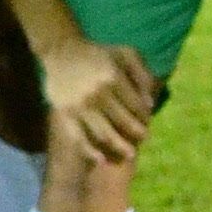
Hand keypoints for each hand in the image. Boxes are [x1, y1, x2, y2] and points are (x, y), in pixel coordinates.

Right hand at [38, 31, 157, 165]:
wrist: (62, 51)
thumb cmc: (97, 53)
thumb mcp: (125, 53)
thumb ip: (142, 74)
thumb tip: (150, 104)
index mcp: (113, 79)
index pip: (136, 106)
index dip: (145, 117)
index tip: (148, 122)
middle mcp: (97, 94)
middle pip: (123, 122)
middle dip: (136, 133)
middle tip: (143, 140)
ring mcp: (80, 107)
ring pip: (104, 133)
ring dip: (119, 146)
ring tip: (130, 155)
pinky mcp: (65, 114)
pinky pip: (78, 137)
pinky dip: (90, 151)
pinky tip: (100, 159)